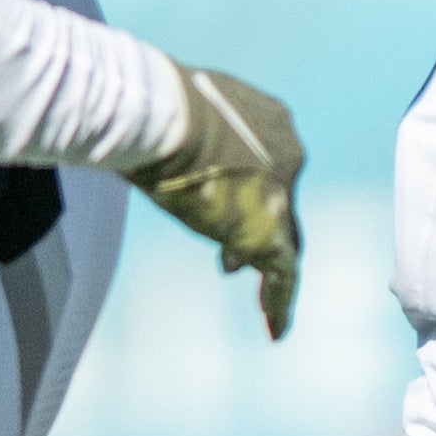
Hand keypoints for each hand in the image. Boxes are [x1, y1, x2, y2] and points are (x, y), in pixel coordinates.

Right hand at [126, 64, 307, 338]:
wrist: (165, 116)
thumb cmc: (156, 104)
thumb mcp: (174, 114)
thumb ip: (179, 136)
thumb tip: (146, 147)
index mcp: (271, 120)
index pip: (267, 166)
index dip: (248, 193)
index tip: (222, 212)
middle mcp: (289, 153)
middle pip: (278, 204)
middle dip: (253, 232)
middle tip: (232, 262)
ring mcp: (284, 192)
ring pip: (287, 241)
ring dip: (270, 273)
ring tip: (266, 308)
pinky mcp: (272, 228)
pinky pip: (285, 273)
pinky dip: (281, 302)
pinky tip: (276, 330)